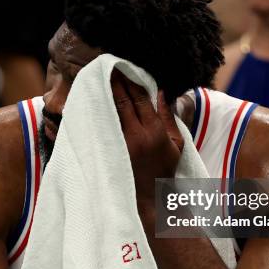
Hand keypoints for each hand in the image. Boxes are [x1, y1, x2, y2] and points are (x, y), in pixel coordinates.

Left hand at [111, 71, 183, 222]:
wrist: (148, 200)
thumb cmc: (164, 171)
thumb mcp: (176, 144)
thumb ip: (168, 117)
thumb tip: (161, 92)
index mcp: (154, 131)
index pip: (140, 99)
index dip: (131, 81)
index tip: (123, 68)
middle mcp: (135, 136)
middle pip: (121, 102)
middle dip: (114, 83)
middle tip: (107, 68)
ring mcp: (119, 145)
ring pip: (108, 112)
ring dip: (103, 95)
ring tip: (97, 79)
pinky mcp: (107, 153)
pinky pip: (100, 127)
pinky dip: (97, 112)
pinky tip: (92, 102)